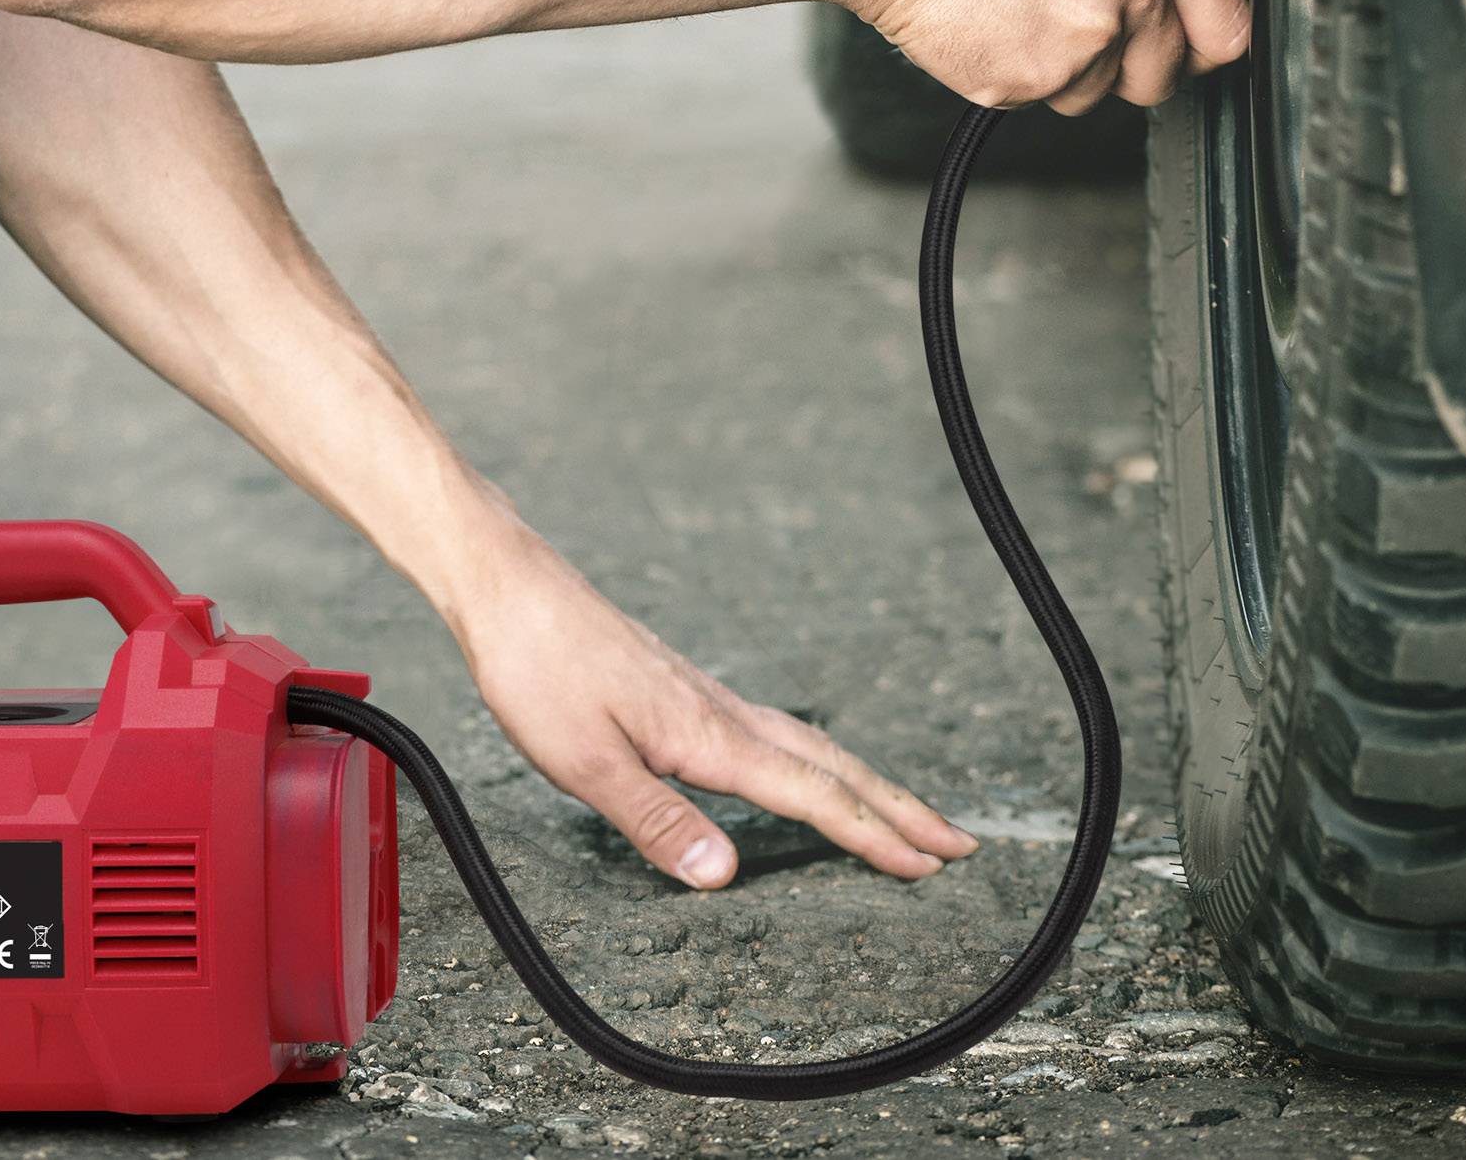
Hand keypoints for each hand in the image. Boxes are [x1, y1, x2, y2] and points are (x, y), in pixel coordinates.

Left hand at [447, 534, 978, 887]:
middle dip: (898, 808)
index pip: (812, 796)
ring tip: (902, 814)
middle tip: (956, 842)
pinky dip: (814, 760)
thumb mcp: (583, 762)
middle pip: (832, 767)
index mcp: (709, 737)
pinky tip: (802, 769)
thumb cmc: (537, 669)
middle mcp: (722, 714)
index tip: (928, 865)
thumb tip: (726, 877)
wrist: (510, 588)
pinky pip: (774, 733)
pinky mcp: (682, 691)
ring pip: (808, 746)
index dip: (873, 836)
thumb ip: (656, 821)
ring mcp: (706, 698)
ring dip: (864, 783)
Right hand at [852, 0, 1251, 111]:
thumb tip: (1172, 0)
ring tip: (1016, 11)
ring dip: (1060, 71)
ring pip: (1091, 95)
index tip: (1195, 53)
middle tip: (1074, 30)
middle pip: (1159, 78)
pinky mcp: (1031, 82)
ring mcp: (1083, 44)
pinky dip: (1012, 76)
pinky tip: (989, 27)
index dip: (1206, 46)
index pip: (1225, 25)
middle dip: (1124, 68)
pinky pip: (1037, 101)